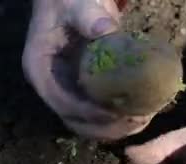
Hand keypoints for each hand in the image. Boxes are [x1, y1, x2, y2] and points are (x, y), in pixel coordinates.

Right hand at [22, 0, 150, 140]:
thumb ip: (88, 17)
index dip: (90, 112)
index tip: (118, 112)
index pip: (62, 102)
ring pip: (89, 125)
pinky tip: (143, 112)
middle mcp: (52, 87)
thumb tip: (105, 30)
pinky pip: (101, 115)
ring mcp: (68, 92)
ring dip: (116, 129)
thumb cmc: (71, 0)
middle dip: (107, 127)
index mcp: (40, 69)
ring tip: (145, 118)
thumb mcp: (76, 4)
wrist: (72, 0)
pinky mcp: (85, 94)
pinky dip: (120, 119)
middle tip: (139, 120)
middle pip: (76, 121)